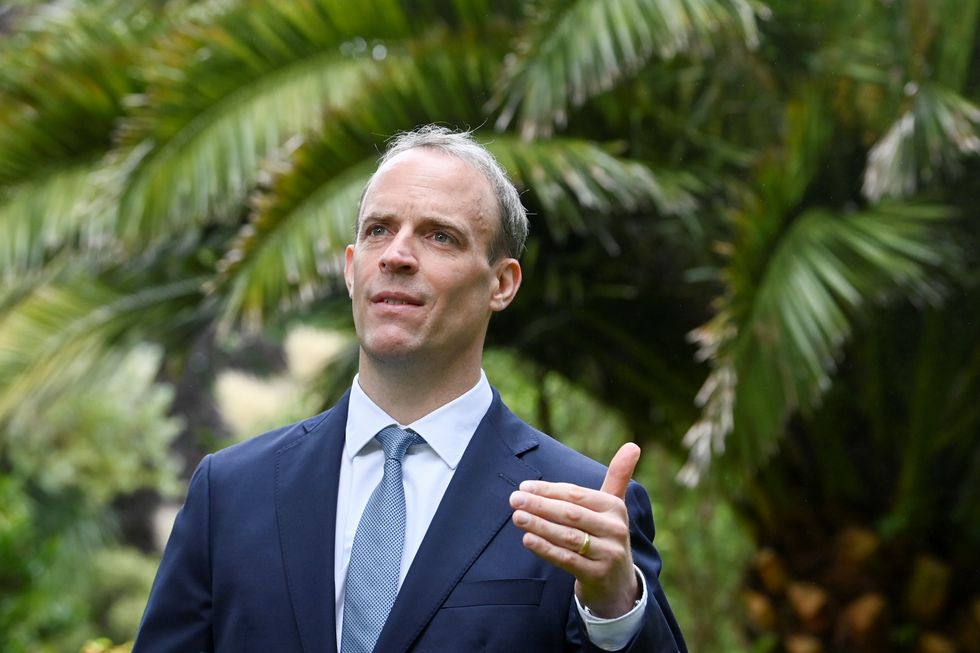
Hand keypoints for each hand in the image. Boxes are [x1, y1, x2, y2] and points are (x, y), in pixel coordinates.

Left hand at [509, 443, 641, 617]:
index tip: (524, 486)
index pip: (576, 495)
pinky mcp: (597, 575)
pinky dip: (546, 549)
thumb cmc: (607, 535)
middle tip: (514, 498)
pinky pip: (567, 559)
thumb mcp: (613, 507)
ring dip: (539, 525)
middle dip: (540, 505)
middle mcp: (614, 529)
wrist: (618, 583)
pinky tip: (527, 539)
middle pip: (571, 514)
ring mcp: (607, 553)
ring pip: (568, 536)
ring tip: (517, 516)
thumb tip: (633, 444)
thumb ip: (618, 475)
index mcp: (615, 508)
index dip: (549, 490)